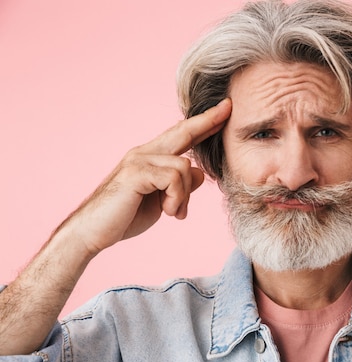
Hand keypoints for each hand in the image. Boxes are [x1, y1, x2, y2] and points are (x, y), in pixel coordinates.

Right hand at [67, 98, 231, 255]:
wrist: (92, 232)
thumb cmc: (124, 216)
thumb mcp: (161, 200)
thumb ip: (179, 185)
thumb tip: (200, 173)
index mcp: (150, 158)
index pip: (182, 136)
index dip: (203, 123)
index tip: (224, 110)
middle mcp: (144, 153)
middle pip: (183, 131)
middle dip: (207, 121)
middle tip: (228, 108)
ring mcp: (138, 160)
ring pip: (184, 167)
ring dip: (184, 196)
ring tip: (173, 212)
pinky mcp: (136, 172)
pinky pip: (174, 178)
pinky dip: (176, 199)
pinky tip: (167, 212)